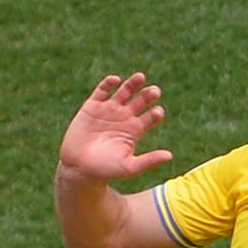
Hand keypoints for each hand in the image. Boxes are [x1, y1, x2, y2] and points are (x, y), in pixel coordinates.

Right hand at [59, 73, 174, 182]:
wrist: (78, 168)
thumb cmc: (104, 171)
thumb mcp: (129, 167)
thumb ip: (148, 161)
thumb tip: (170, 156)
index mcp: (135, 130)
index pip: (151, 116)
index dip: (155, 113)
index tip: (157, 112)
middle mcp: (124, 117)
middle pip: (141, 100)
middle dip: (148, 95)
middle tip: (155, 92)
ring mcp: (108, 110)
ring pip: (124, 91)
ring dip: (133, 84)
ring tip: (141, 77)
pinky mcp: (92, 107)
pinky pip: (102, 90)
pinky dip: (108, 84)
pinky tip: (115, 80)